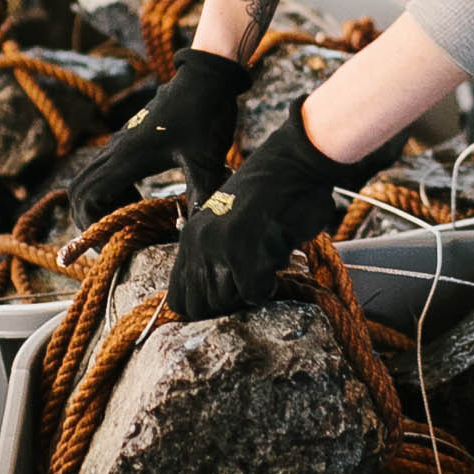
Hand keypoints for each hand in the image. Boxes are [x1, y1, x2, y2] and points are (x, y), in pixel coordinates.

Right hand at [65, 48, 250, 226]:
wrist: (205, 77)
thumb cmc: (205, 116)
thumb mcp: (207, 160)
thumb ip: (201, 194)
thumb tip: (196, 230)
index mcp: (128, 157)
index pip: (89, 197)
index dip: (93, 223)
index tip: (115, 241)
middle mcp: (116, 150)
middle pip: (77, 190)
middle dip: (87, 218)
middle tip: (114, 239)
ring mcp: (119, 143)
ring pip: (86, 178)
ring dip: (96, 203)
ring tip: (127, 220)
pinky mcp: (127, 139)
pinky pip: (100, 168)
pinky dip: (106, 189)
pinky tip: (137, 198)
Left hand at [168, 106, 384, 318]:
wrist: (294, 164)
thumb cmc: (271, 195)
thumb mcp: (228, 222)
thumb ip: (214, 255)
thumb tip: (214, 301)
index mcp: (190, 237)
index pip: (178, 299)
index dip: (202, 308)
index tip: (227, 298)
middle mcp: (198, 243)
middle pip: (200, 307)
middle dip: (228, 303)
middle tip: (250, 281)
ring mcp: (219, 249)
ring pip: (226, 302)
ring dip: (249, 290)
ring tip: (264, 261)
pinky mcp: (244, 253)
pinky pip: (253, 294)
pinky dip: (270, 284)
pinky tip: (277, 257)